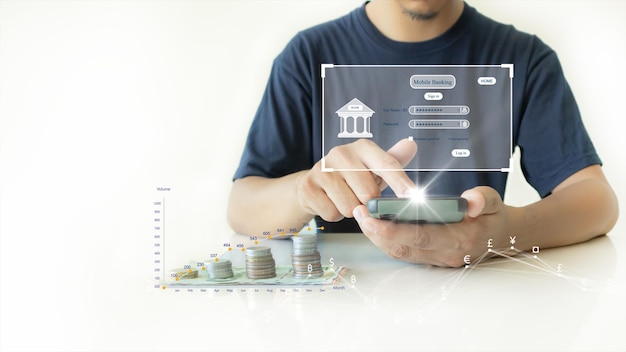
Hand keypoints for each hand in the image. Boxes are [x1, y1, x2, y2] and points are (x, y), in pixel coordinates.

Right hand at [296, 139, 416, 221]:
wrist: (314, 183)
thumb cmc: (350, 177)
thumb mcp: (373, 168)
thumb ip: (394, 160)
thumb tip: (411, 145)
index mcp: (363, 147)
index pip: (387, 165)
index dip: (401, 183)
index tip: (412, 197)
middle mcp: (342, 153)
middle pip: (368, 193)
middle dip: (368, 203)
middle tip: (360, 196)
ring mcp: (322, 169)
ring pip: (349, 207)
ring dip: (350, 210)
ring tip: (344, 198)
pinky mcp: (308, 186)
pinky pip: (331, 213)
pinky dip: (333, 214)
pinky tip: (330, 202)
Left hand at [353, 186, 510, 266]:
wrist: (503, 237)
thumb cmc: (494, 217)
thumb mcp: (495, 202)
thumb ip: (483, 200)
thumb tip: (470, 201)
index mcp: (461, 239)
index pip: (422, 236)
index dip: (394, 229)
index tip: (373, 218)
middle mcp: (446, 253)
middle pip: (404, 247)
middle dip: (377, 232)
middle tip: (359, 214)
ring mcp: (437, 259)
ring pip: (401, 252)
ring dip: (378, 237)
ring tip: (362, 216)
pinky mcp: (431, 258)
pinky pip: (404, 252)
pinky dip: (386, 240)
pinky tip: (374, 225)